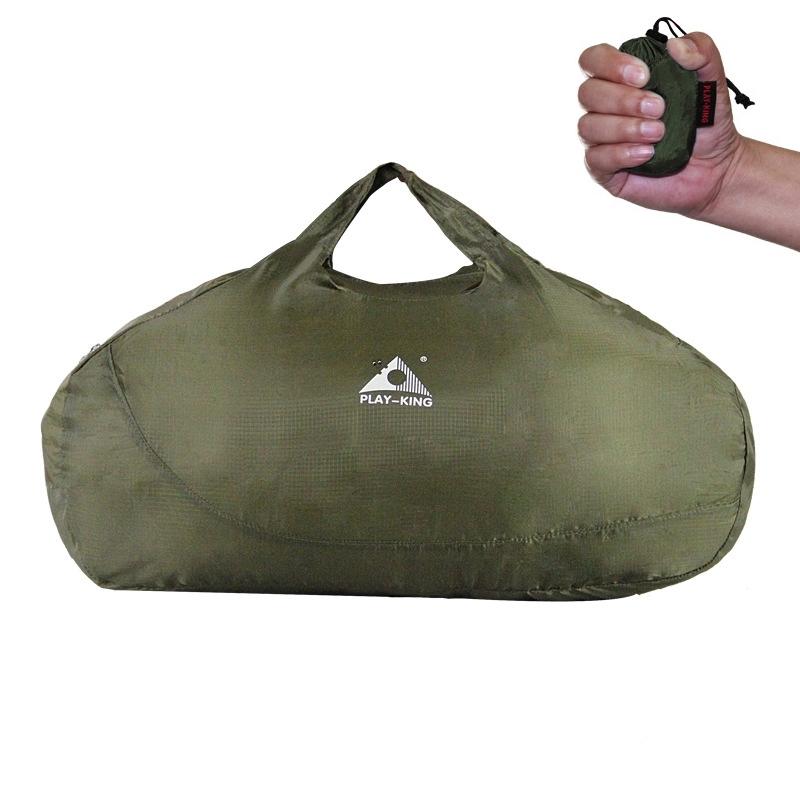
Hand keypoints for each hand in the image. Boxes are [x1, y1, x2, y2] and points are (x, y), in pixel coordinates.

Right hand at [578, 32, 744, 216]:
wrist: (715, 169)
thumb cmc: (706, 125)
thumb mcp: (713, 81)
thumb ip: (702, 51)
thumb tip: (674, 45)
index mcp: (622, 80)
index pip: (593, 60)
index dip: (610, 63)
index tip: (644, 76)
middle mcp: (606, 108)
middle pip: (587, 93)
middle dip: (623, 99)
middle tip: (659, 108)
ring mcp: (602, 140)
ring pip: (588, 126)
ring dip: (624, 127)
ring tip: (658, 133)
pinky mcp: (604, 170)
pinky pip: (595, 158)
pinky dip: (622, 153)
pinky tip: (647, 154)